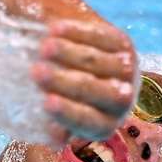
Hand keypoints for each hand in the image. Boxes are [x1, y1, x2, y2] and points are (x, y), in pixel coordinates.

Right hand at [31, 19, 137, 143]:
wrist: (81, 66)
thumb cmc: (58, 96)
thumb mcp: (53, 114)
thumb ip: (46, 123)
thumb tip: (48, 132)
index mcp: (101, 126)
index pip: (88, 121)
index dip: (68, 112)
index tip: (46, 102)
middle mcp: (120, 101)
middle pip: (96, 91)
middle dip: (65, 81)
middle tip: (35, 71)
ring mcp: (125, 70)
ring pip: (98, 62)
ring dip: (69, 54)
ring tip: (42, 47)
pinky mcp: (123, 44)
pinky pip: (102, 37)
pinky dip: (77, 33)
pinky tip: (54, 29)